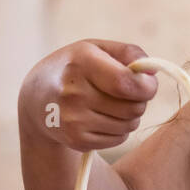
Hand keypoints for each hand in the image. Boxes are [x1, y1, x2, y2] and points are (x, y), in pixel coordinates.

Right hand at [18, 39, 157, 151]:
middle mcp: (73, 93)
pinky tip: (102, 118)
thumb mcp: (97, 48)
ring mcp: (73, 119)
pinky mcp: (76, 140)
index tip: (147, 84)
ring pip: (130, 124)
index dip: (147, 86)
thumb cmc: (77, 68)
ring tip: (112, 104)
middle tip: (126, 93)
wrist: (38, 99)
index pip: (126, 83)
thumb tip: (151, 73)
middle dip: (139, 100)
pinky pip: (119, 138)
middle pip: (133, 107)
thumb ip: (129, 53)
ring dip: (130, 116)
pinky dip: (118, 129)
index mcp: (81, 63)